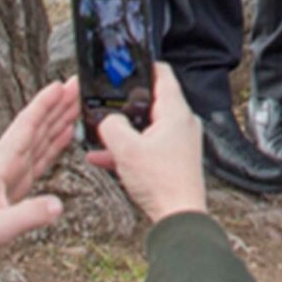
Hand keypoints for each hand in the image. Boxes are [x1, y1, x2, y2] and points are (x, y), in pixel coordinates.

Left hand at [0, 79, 75, 275]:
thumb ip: (27, 216)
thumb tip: (57, 205)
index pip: (24, 128)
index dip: (42, 106)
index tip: (59, 86)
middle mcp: (5, 164)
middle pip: (36, 127)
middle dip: (56, 104)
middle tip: (77, 86)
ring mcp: (11, 174)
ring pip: (39, 138)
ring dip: (58, 119)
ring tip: (77, 103)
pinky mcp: (16, 185)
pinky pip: (40, 157)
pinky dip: (55, 143)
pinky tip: (65, 135)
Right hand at [89, 67, 207, 225]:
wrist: (178, 216)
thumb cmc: (161, 182)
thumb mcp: (126, 149)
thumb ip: (112, 127)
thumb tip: (107, 120)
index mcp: (176, 112)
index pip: (163, 75)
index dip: (145, 66)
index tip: (128, 65)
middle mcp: (182, 124)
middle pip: (152, 102)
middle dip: (127, 103)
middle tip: (107, 101)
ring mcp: (179, 143)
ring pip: (146, 128)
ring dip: (124, 131)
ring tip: (100, 132)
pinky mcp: (173, 161)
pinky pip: (147, 148)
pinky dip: (129, 149)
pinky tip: (102, 158)